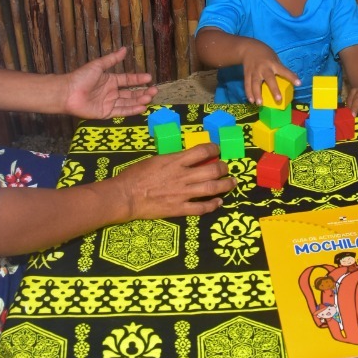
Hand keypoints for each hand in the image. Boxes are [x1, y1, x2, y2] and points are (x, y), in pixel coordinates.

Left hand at [63, 47, 157, 118]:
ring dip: (139, 100)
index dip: (139, 79)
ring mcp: (109, 103)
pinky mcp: (106, 113)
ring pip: (128, 102)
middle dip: (143, 92)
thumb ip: (112, 59)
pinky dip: (131, 110)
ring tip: (150, 98)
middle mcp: (111, 92)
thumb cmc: (81, 77)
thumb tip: (124, 49)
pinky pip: (121, 112)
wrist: (67, 92)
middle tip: (154, 91)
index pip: (128, 80)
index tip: (150, 78)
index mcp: (110, 80)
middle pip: (131, 93)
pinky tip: (141, 107)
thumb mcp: (98, 66)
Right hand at [109, 143, 233, 218]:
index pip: (203, 151)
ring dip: (225, 185)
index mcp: (176, 161)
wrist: (125, 196)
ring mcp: (183, 193)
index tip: (217, 150)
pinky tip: (218, 202)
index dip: (214, 149)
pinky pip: (201, 208)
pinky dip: (213, 205)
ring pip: (212, 188)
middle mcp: (183, 176)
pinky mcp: (179, 209)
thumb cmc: (135, 175)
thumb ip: (172, 160)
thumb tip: (184, 159)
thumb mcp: (155, 159)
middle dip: (223, 168)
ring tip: (231, 183)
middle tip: (226, 168)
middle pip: (213, 170)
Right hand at [240, 40, 300, 104]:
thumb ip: (280, 68)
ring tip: (260, 104)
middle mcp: (264, 68)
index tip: (298, 83)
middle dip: (274, 89)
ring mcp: (254, 71)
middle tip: (278, 99)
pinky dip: (249, 93)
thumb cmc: (265, 54)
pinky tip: (252, 101)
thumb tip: (293, 78)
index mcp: (273, 63)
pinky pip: (247, 85)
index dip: (291, 77)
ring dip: (257, 94)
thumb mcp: (275, 58)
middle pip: (269, 78)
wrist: (248, 48)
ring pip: (255, 83)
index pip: (284, 70)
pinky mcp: (247, 74)